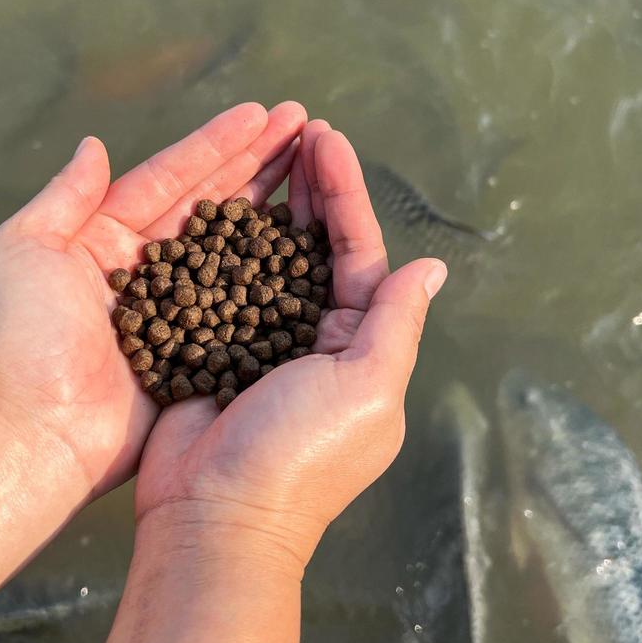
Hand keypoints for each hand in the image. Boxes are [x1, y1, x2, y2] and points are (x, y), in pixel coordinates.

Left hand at [0, 101, 306, 501]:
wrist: (34, 435)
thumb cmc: (20, 341)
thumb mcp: (20, 251)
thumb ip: (63, 197)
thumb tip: (94, 145)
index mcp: (101, 238)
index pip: (170, 178)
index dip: (217, 144)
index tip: (263, 113)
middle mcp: (145, 269)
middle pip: (211, 204)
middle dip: (258, 163)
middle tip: (304, 126)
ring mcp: (175, 312)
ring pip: (233, 248)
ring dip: (274, 208)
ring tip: (317, 169)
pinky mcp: (196, 355)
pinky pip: (242, 306)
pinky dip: (274, 275)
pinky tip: (310, 246)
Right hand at [133, 121, 447, 566]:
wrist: (212, 517)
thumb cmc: (298, 457)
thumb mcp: (366, 388)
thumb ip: (396, 323)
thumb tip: (433, 268)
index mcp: (359, 347)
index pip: (357, 252)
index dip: (344, 193)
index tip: (327, 138)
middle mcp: (314, 340)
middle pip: (312, 245)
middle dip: (307, 185)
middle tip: (294, 126)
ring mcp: (259, 342)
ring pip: (265, 255)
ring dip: (265, 202)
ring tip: (257, 147)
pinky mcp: (210, 347)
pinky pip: (217, 282)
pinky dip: (217, 241)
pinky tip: (208, 199)